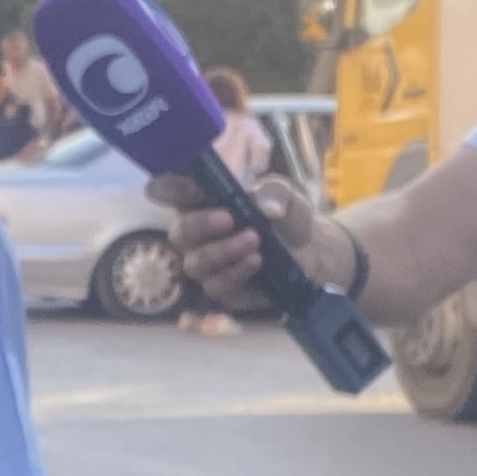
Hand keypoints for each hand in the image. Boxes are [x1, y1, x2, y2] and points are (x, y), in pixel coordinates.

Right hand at [144, 170, 325, 308]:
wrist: (309, 252)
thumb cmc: (284, 217)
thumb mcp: (285, 195)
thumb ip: (275, 192)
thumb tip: (267, 208)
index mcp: (199, 202)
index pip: (167, 191)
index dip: (168, 187)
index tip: (189, 187)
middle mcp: (194, 233)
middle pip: (179, 232)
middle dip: (200, 225)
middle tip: (228, 219)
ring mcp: (205, 263)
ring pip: (196, 263)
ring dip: (223, 251)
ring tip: (254, 240)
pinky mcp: (220, 288)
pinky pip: (217, 285)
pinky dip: (236, 272)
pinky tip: (256, 261)